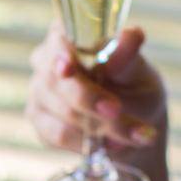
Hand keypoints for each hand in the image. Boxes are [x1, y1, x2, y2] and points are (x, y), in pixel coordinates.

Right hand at [25, 24, 167, 154]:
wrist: (131, 132)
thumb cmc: (136, 93)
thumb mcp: (141, 75)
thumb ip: (130, 58)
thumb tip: (130, 36)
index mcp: (72, 34)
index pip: (58, 37)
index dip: (61, 53)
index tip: (68, 68)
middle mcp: (48, 58)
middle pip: (56, 78)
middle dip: (89, 99)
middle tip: (116, 111)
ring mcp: (39, 90)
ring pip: (61, 110)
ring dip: (98, 126)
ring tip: (132, 135)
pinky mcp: (39, 120)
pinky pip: (57, 133)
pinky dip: (85, 143)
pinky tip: (107, 146)